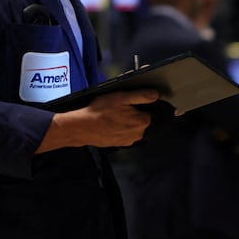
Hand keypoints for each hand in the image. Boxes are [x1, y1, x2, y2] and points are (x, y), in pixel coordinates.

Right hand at [36, 88, 159, 152]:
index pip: (155, 110)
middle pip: (145, 119)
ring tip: (117, 112)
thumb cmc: (100, 111)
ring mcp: (129, 140)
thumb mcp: (121, 97)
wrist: (82, 128)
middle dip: (139, 111)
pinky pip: (127, 132)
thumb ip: (141, 96)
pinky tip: (113, 120)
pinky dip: (123, 126)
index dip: (148, 102)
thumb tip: (156, 95)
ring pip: (135, 126)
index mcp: (143, 122)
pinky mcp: (120, 143)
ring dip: (130, 119)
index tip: (138, 99)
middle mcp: (139, 134)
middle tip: (125, 104)